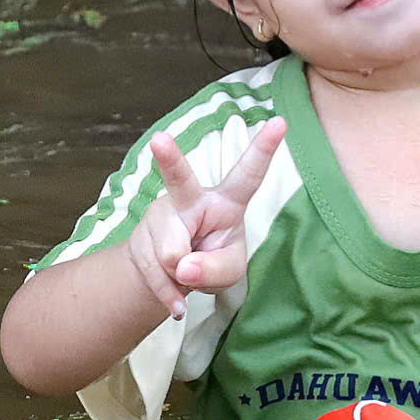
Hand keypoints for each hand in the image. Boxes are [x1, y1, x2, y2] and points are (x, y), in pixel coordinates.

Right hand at [126, 120, 287, 317]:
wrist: (168, 275)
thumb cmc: (210, 261)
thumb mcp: (228, 271)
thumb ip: (214, 269)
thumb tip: (182, 266)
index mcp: (225, 201)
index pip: (247, 175)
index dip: (263, 149)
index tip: (280, 122)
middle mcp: (189, 199)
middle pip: (179, 180)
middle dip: (169, 158)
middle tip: (159, 140)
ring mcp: (160, 215)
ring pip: (170, 252)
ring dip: (180, 277)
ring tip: (187, 273)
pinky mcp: (139, 236)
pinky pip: (154, 272)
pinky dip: (167, 293)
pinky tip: (175, 297)